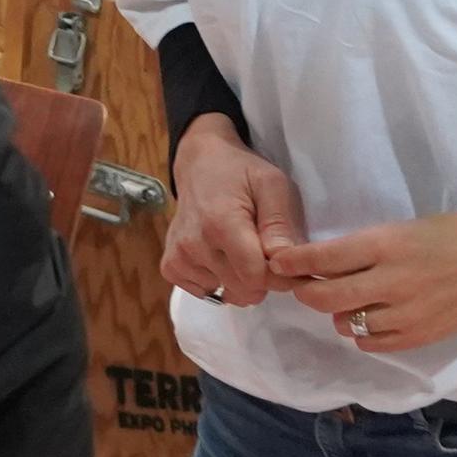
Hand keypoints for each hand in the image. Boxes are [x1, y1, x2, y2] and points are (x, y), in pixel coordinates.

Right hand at [159, 114, 307, 306]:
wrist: (200, 163)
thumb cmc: (241, 173)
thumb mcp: (272, 185)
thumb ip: (280, 224)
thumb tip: (283, 262)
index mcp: (221, 223)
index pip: (256, 277)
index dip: (279, 275)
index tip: (286, 262)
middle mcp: (194, 245)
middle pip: (243, 290)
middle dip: (262, 278)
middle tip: (264, 251)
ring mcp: (178, 257)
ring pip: (226, 294)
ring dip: (240, 279)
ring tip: (239, 248)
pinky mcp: (170, 266)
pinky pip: (205, 292)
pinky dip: (219, 281)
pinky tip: (220, 255)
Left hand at [269, 210, 456, 354]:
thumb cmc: (449, 234)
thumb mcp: (402, 229)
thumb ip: (365, 250)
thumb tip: (325, 267)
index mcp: (386, 245)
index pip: (326, 258)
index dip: (295, 262)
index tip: (277, 262)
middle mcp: (391, 281)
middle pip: (327, 297)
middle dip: (307, 292)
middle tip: (304, 286)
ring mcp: (405, 313)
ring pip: (347, 323)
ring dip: (339, 313)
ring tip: (349, 301)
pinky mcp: (419, 337)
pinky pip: (371, 343)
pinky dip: (362, 334)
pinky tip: (370, 319)